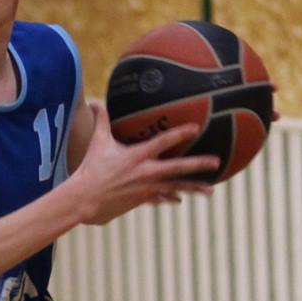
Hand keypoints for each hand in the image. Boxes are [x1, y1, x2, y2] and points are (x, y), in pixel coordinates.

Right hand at [66, 99, 218, 225]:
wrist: (86, 199)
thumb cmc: (91, 168)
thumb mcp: (98, 142)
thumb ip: (101, 120)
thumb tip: (94, 101)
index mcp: (137, 156)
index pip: (163, 141)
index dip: (180, 133)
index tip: (196, 127)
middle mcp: (146, 172)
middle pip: (178, 168)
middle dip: (198, 164)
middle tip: (216, 162)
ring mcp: (147, 188)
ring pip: (175, 187)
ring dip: (193, 188)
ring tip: (210, 191)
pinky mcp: (142, 199)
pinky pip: (161, 197)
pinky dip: (170, 197)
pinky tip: (180, 198)